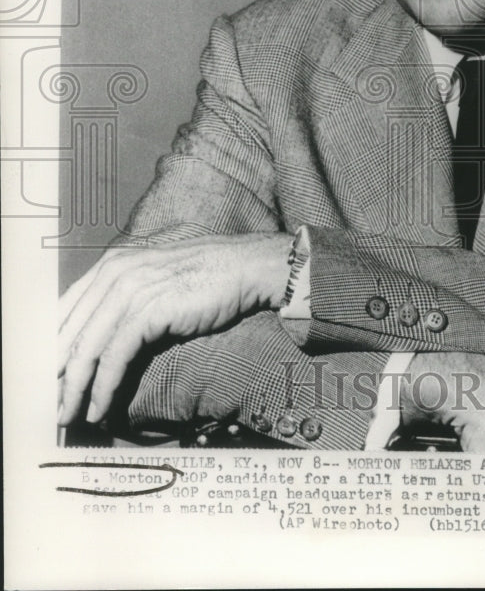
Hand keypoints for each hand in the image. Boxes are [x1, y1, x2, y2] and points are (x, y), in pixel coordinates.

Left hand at [58, 232, 293, 426]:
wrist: (244, 268)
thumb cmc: (205, 278)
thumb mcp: (155, 282)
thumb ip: (125, 299)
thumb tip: (101, 339)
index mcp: (111, 265)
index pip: (64, 311)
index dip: (50, 348)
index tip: (44, 379)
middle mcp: (114, 274)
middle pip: (69, 332)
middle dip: (55, 375)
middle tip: (49, 407)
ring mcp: (131, 290)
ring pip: (87, 348)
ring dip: (74, 389)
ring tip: (68, 415)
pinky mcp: (150, 310)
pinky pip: (115, 357)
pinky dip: (103, 387)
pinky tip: (99, 408)